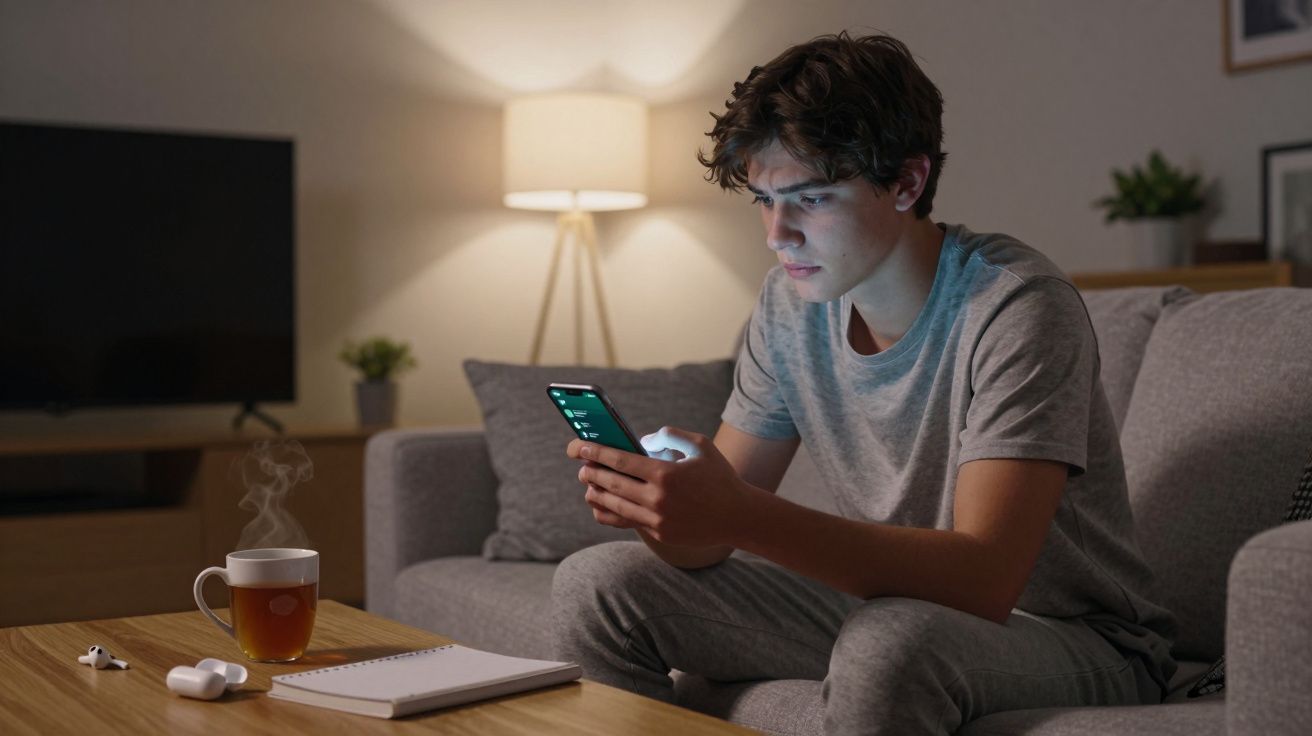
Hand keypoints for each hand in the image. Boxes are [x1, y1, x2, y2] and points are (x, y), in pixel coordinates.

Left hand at [567, 427, 750, 546]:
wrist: (738, 516)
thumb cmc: (720, 477)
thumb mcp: (700, 446)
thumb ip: (670, 436)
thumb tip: (643, 440)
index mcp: (666, 473)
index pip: (621, 460)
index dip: (597, 452)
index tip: (581, 446)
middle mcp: (658, 498)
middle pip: (613, 484)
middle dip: (592, 473)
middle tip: (580, 466)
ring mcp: (657, 519)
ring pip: (616, 506)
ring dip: (597, 494)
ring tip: (587, 485)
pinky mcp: (660, 534)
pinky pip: (628, 522)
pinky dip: (610, 514)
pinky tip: (601, 506)